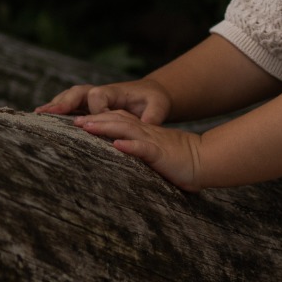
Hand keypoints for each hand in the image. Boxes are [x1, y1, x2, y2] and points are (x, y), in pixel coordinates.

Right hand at [35, 78, 171, 121]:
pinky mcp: (88, 107)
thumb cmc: (155, 101)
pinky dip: (56, 110)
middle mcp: (100, 92)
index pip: (99, 97)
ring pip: (70, 98)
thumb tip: (145, 126)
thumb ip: (153, 116)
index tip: (96, 122)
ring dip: (55, 105)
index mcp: (116, 90)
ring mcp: (92, 99)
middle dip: (64, 101)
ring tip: (38, 114)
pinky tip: (42, 118)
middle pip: (78, 92)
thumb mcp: (159, 107)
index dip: (96, 110)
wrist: (150, 95)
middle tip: (49, 112)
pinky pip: (70, 106)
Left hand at [71, 108, 202, 188]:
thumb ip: (142, 153)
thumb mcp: (158, 154)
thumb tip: (124, 158)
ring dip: (106, 127)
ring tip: (87, 127)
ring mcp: (154, 142)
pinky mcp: (161, 154)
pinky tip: (117, 145)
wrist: (207, 161)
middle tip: (74, 121)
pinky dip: (130, 146)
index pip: (121, 120)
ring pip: (127, 129)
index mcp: (147, 134)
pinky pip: (144, 148)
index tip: (81, 120)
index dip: (101, 118)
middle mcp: (148, 134)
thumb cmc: (183, 162)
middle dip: (96, 119)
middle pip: (118, 120)